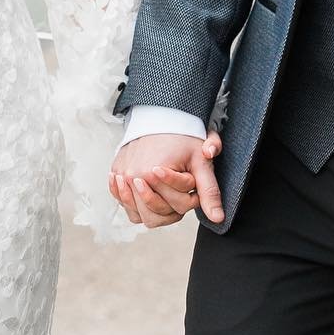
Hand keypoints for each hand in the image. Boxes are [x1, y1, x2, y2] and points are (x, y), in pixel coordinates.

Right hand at [109, 133, 223, 229]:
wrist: (159, 116)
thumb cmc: (181, 137)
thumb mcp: (200, 162)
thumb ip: (209, 191)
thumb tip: (218, 218)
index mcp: (152, 173)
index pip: (177, 206)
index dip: (191, 197)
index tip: (192, 180)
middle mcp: (132, 177)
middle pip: (155, 215)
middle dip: (171, 206)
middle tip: (179, 190)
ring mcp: (121, 177)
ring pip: (138, 215)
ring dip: (153, 210)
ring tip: (162, 195)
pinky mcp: (115, 174)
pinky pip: (124, 204)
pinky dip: (135, 205)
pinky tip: (147, 194)